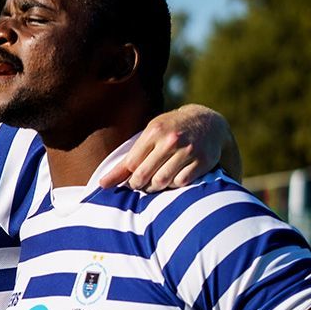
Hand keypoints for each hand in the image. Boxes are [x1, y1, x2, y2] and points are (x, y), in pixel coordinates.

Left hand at [99, 104, 236, 190]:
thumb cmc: (170, 131)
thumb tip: (102, 185)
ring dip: (156, 187)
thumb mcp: (149, 136)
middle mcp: (171, 140)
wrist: (208, 122)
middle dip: (140, 185)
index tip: (132, 179)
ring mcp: (188, 150)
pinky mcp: (203, 161)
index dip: (128, 177)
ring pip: (162, 182)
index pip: (131, 165)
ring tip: (156, 183)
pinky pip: (181, 183)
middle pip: (144, 176)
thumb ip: (127, 161)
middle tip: (143, 184)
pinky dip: (175, 185)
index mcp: (154, 131)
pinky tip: (174, 178)